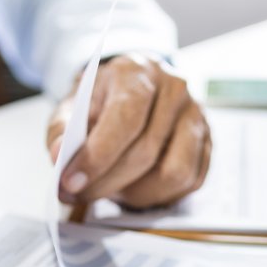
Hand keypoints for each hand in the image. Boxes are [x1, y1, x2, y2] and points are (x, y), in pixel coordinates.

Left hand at [47, 53, 210, 208]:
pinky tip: (134, 188)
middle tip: (77, 194)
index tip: (70, 182)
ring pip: (173, 174)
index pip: (125, 119)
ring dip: (137, 193)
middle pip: (145, 152)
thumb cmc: (100, 100)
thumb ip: (61, 131)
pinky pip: (189, 182)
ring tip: (111, 188)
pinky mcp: (207, 141)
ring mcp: (196, 115)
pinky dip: (159, 195)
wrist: (131, 87)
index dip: (97, 157)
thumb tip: (59, 157)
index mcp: (138, 72)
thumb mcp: (71, 106)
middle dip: (105, 183)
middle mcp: (174, 89)